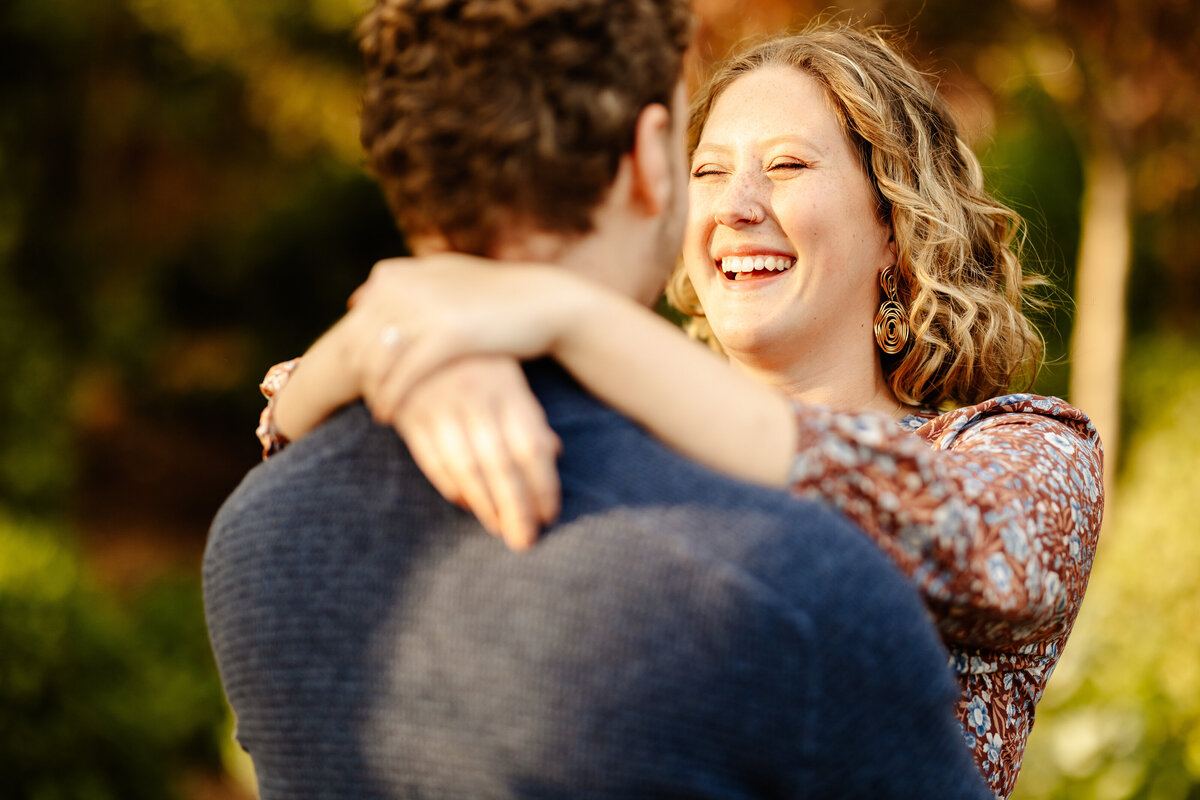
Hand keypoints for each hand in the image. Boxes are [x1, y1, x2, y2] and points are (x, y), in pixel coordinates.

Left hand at [349, 255, 587, 422]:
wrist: (542, 302)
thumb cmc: (491, 295)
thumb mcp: (441, 277)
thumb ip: (398, 284)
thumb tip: (356, 299)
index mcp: (395, 275)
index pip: (354, 325)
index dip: (353, 358)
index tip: (362, 381)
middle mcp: (403, 288)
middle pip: (359, 345)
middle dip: (358, 378)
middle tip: (363, 404)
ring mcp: (424, 310)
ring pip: (376, 362)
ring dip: (371, 391)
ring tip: (378, 411)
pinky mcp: (448, 336)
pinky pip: (403, 376)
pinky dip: (390, 399)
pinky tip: (389, 416)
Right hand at [385, 355, 561, 550]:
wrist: (411, 327)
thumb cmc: (474, 358)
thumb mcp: (507, 375)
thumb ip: (528, 414)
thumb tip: (554, 453)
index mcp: (506, 385)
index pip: (531, 447)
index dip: (543, 486)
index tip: (550, 515)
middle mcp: (474, 395)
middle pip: (502, 464)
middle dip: (517, 508)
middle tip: (526, 540)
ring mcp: (440, 405)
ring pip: (467, 468)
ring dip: (486, 505)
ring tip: (501, 529)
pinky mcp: (410, 415)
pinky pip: (433, 461)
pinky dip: (451, 487)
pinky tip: (468, 504)